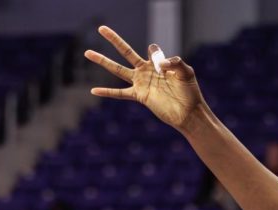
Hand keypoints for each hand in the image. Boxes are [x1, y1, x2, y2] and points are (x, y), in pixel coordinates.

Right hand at [86, 26, 206, 130]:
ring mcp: (141, 83)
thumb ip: (175, 62)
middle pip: (126, 52)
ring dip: (102, 61)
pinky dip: (107, 92)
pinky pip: (120, 93)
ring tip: (87, 53)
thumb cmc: (190, 92)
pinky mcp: (139, 96)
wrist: (188, 113)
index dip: (159, 55)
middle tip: (100, 28)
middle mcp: (146, 71)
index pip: (152, 50)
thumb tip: (159, 65)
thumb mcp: (186, 71)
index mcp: (157, 64)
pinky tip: (94, 91)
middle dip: (114, 39)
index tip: (166, 67)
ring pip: (118, 69)